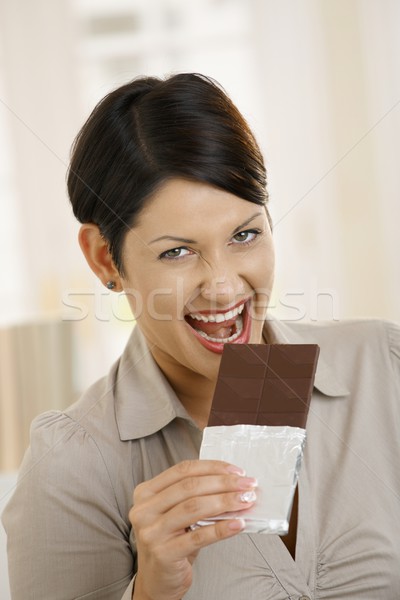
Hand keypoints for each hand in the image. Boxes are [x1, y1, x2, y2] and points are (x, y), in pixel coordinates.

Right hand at [129, 459, 256, 599]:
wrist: (157, 580)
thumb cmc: (170, 541)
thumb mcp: (175, 512)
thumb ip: (194, 495)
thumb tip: (234, 485)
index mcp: (146, 492)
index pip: (182, 470)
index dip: (212, 468)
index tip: (236, 471)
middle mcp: (144, 510)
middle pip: (189, 487)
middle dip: (223, 483)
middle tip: (247, 485)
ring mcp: (152, 532)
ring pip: (194, 507)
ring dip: (225, 502)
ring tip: (245, 501)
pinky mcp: (164, 553)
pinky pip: (198, 537)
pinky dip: (221, 529)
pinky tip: (237, 524)